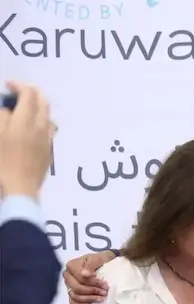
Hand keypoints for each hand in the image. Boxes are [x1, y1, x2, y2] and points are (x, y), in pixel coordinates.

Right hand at [0, 80, 55, 198]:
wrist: (19, 188)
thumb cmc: (2, 161)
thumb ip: (2, 117)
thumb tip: (8, 108)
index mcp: (25, 120)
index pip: (29, 94)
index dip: (18, 85)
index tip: (7, 85)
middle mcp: (41, 127)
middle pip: (43, 102)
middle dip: (31, 92)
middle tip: (18, 92)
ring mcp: (47, 139)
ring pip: (48, 115)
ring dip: (38, 106)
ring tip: (24, 108)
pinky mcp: (48, 151)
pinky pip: (49, 129)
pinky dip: (41, 121)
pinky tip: (32, 126)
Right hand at [64, 251, 115, 303]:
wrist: (103, 262)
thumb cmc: (100, 259)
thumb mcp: (98, 258)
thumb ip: (91, 265)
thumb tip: (84, 274)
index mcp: (72, 265)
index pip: (80, 278)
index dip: (93, 283)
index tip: (105, 284)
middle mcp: (67, 275)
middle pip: (76, 288)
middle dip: (92, 291)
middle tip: (105, 292)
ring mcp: (68, 284)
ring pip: (74, 295)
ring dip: (89, 298)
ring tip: (101, 298)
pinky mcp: (72, 292)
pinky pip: (72, 301)